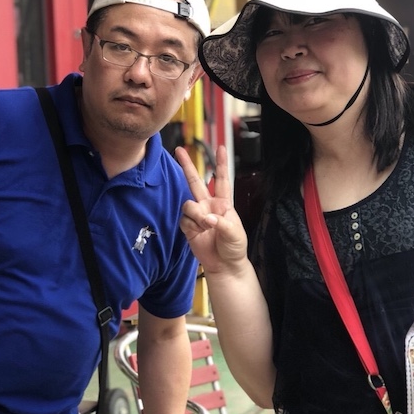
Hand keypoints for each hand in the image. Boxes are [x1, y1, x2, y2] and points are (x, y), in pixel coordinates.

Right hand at [175, 145, 247, 274]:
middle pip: (195, 181)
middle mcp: (208, 205)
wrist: (225, 265)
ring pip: (188, 204)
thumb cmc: (234, 247)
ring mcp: (197, 215)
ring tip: (206, 226)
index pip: (222, 179)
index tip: (221, 147)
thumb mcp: (235, 233)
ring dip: (196, 215)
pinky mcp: (188, 227)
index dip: (221, 164)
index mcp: (223, 203)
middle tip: (178, 150)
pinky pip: (184, 220)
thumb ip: (221, 222)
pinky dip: (191, 226)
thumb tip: (207, 218)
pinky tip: (198, 233)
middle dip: (187, 165)